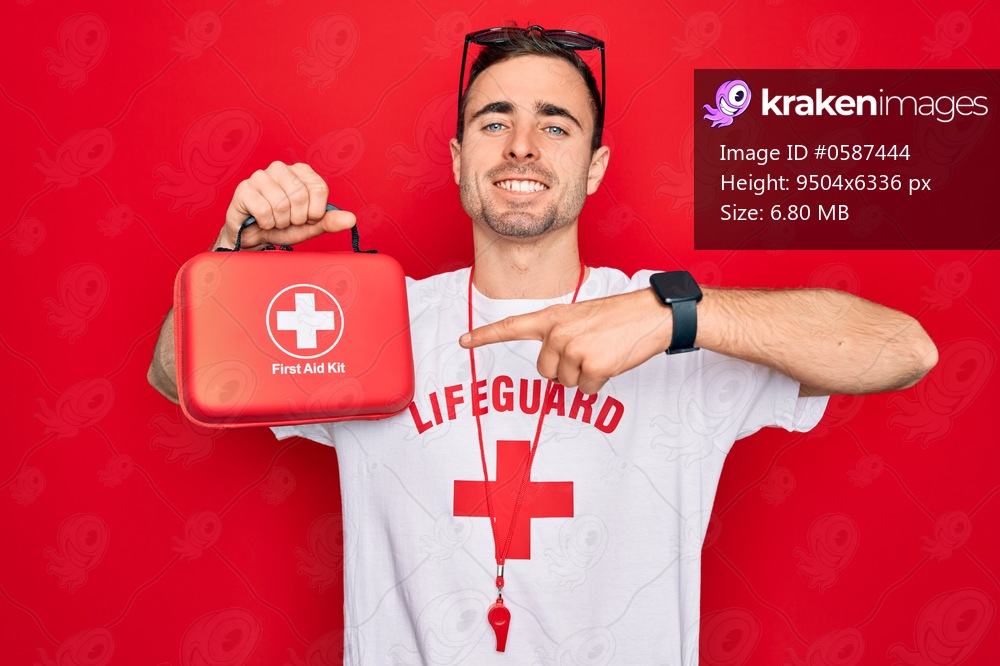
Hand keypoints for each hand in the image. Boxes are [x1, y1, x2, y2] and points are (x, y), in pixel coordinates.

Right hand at [215, 161, 356, 249]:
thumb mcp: (311, 226)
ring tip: (275, 220)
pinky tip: (261, 220)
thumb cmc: (283, 227)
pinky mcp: (245, 188)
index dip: (315, 211)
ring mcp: (261, 176)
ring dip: (280, 222)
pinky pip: (264, 210)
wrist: (254, 237)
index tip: (306, 218)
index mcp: (301, 172)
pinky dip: (266, 223)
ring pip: (281, 204)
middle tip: (288, 220)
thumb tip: (351, 219)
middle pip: (300, 196)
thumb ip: (330, 221)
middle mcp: (281, 168)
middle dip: (297, 218)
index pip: (319, 188)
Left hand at [459, 289, 672, 394]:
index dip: (485, 336)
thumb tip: (551, 369)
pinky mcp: (592, 366)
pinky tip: (611, 361)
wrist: (651, 315)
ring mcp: (574, 350)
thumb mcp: (580, 317)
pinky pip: (586, 389)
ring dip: (584, 375)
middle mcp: (557, 333)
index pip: (512, 326)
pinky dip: (599, 382)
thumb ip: (559, 335)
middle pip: (545, 371)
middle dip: (565, 369)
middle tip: (588, 351)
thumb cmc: (618, 317)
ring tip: (602, 353)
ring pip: (565, 383)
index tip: (464, 341)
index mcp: (553, 317)